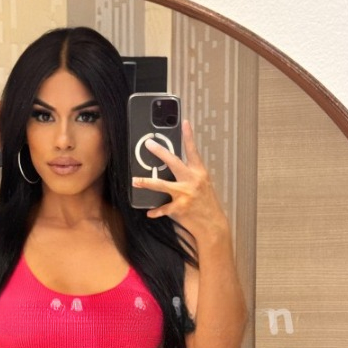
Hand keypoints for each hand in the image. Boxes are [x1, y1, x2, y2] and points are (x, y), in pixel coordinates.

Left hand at [132, 120, 227, 241]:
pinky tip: (150, 212)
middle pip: (173, 162)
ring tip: (135, 181)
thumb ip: (189, 176)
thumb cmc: (206, 205)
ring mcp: (185, 194)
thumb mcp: (202, 185)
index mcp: (199, 173)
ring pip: (161, 184)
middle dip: (159, 152)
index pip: (193, 151)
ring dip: (146, 182)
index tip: (184, 122)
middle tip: (148, 144)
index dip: (188, 136)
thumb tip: (173, 169)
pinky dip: (155, 211)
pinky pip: (162, 208)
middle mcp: (192, 181)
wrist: (212, 225)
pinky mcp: (179, 208)